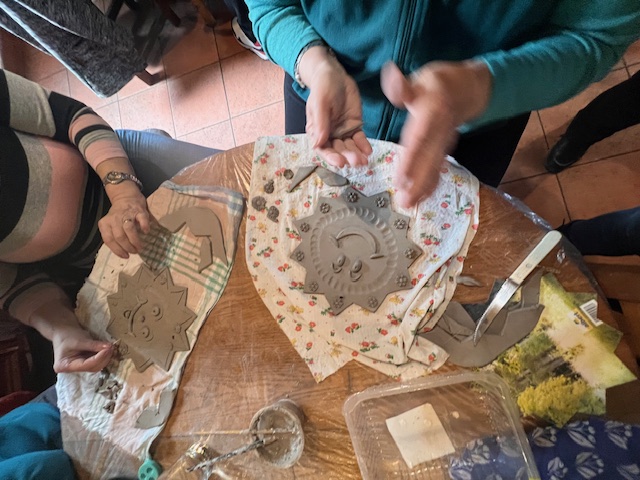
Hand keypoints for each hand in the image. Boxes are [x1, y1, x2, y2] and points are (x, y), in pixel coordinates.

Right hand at [28, 299, 113, 372]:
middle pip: (92, 368)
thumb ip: (93, 345)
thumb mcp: (80, 339)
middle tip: (111, 347)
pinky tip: (107, 350)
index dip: (99, 358)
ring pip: (96, 366)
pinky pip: (96, 363)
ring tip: (110, 347)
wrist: (63, 331)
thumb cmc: (67, 334)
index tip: (108, 348)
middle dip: (103, 358)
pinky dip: (103, 357)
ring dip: (105, 358)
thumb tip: (108, 347)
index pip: (86, 365)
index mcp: (65, 365)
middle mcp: (71, 369)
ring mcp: (79, 367)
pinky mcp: (85, 364)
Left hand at [98, 188, 151, 257]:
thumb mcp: (111, 225)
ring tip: (140, 247)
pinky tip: (146, 232)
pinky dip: (144, 227)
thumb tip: (123, 252)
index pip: (108, 240)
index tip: (125, 256)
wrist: (126, 197)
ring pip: (128, 229)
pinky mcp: (139, 210)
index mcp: (105, 223)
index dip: (117, 250)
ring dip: (135, 241)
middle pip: (119, 236)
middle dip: (127, 247)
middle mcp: (114, 218)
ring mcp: (126, 214)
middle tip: (135, 252)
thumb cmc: (119, 216)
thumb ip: (113, 236)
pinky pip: (141, 219)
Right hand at [298, 46, 371, 166]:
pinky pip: (360, 139)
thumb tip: (318, 144)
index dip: (331, 157)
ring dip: (356, 154)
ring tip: (364, 159)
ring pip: (350, 147)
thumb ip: (320, 123)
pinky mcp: (354, 126)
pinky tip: (368, 150)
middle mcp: (329, 134)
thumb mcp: (320, 103)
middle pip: (338, 150)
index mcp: (317, 131)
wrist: (335, 75)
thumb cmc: (323, 87)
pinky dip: (364, 146)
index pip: (323, 149)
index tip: (340, 162)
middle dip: (347, 157)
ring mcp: (342, 131)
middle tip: (356, 161)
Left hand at [381, 61, 491, 207]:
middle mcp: (440, 131)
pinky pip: (439, 168)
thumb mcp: (422, 78)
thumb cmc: (439, 83)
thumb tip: (390, 76)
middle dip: (418, 182)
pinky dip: (431, 184)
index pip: (419, 139)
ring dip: (424, 187)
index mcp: (432, 112)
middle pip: (429, 159)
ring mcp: (445, 142)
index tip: (400, 178)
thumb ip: (404, 86)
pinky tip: (420, 199)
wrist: (469, 89)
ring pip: (435, 167)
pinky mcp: (445, 149)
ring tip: (410, 204)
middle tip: (405, 201)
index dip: (411, 160)